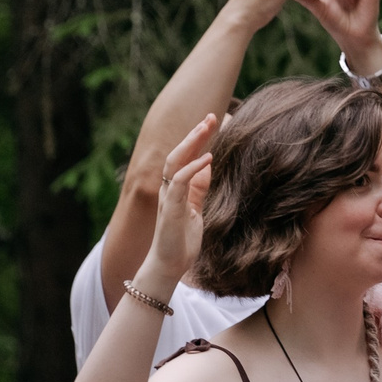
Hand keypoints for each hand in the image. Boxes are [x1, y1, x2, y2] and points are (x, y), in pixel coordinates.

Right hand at [142, 117, 218, 288]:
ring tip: (206, 127)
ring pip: (174, 161)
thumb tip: (208, 166)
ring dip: (191, 143)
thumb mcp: (196, 209)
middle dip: (194, 133)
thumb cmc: (182, 240)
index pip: (185, 156)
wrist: (169, 266)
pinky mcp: (171, 209)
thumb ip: (199, 188)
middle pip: (178, 152)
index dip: (197, 139)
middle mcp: (168, 189)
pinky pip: (178, 182)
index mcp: (175, 188)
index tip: (213, 121)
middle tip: (210, 116)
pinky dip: (192, 168)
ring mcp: (167, 197)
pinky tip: (207, 157)